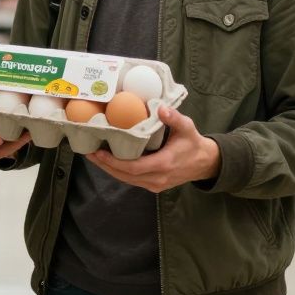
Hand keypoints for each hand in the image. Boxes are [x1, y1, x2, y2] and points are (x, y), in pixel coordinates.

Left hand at [88, 107, 220, 192]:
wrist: (205, 163)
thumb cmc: (193, 143)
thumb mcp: (187, 127)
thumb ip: (174, 118)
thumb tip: (160, 108)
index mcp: (164, 164)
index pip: (133, 167)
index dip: (114, 162)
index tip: (99, 152)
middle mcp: (157, 178)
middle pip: (125, 176)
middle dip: (105, 166)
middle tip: (89, 153)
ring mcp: (155, 185)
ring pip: (126, 180)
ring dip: (109, 170)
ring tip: (94, 157)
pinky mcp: (154, 186)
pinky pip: (132, 181)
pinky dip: (119, 172)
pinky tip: (109, 163)